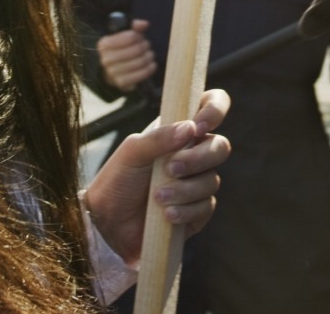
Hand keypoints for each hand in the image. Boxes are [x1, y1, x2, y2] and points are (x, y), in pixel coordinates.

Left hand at [85, 88, 230, 261]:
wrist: (108, 223)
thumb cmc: (118, 180)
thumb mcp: (132, 152)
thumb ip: (159, 137)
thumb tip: (191, 128)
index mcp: (178, 131)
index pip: (210, 106)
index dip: (214, 109)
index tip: (198, 125)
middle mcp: (192, 153)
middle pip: (220, 146)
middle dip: (198, 159)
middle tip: (171, 168)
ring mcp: (197, 182)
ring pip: (212, 180)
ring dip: (184, 190)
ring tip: (158, 197)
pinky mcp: (198, 211)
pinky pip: (206, 206)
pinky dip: (186, 210)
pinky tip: (166, 214)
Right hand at [97, 19, 157, 92]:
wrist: (113, 71)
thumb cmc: (121, 50)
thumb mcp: (124, 35)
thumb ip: (134, 27)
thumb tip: (145, 24)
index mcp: (104, 44)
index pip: (130, 36)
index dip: (139, 36)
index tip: (140, 37)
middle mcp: (106, 59)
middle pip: (137, 49)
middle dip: (145, 46)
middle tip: (147, 46)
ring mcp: (113, 72)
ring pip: (141, 62)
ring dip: (149, 57)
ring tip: (149, 55)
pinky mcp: (121, 83)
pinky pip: (141, 74)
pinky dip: (149, 69)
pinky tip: (151, 65)